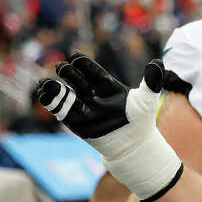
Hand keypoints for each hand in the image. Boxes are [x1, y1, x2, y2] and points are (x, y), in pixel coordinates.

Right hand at [37, 53, 181, 201]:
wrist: (134, 146)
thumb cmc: (141, 121)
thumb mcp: (148, 100)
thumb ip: (152, 81)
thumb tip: (158, 62)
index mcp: (108, 87)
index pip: (95, 73)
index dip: (85, 66)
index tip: (75, 56)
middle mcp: (94, 95)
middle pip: (78, 81)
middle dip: (69, 74)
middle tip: (62, 67)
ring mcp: (84, 108)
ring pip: (66, 94)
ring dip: (55, 87)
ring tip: (45, 82)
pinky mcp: (76, 122)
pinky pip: (61, 110)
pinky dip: (51, 102)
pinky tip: (43, 94)